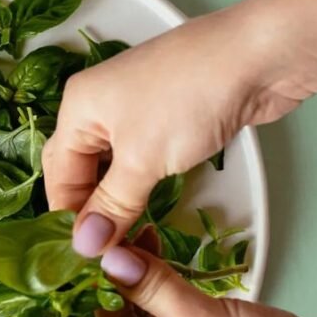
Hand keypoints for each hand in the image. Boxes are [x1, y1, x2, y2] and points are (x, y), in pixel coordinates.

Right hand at [43, 2, 316, 257]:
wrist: (259, 57)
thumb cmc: (190, 97)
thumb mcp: (141, 159)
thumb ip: (112, 205)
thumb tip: (85, 245)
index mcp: (78, 106)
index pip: (58, 174)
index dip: (68, 218)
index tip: (84, 259)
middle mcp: (99, 105)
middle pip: (79, 168)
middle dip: (87, 210)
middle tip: (101, 253)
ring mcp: (134, 109)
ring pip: (111, 166)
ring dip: (115, 200)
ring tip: (122, 241)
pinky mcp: (168, 117)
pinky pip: (140, 159)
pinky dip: (138, 186)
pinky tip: (145, 210)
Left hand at [98, 232, 316, 316]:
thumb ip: (156, 289)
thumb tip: (114, 261)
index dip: (100, 288)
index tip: (92, 248)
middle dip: (127, 276)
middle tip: (120, 233)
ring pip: (162, 307)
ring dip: (154, 274)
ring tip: (146, 233)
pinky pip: (190, 304)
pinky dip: (181, 280)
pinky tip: (175, 254)